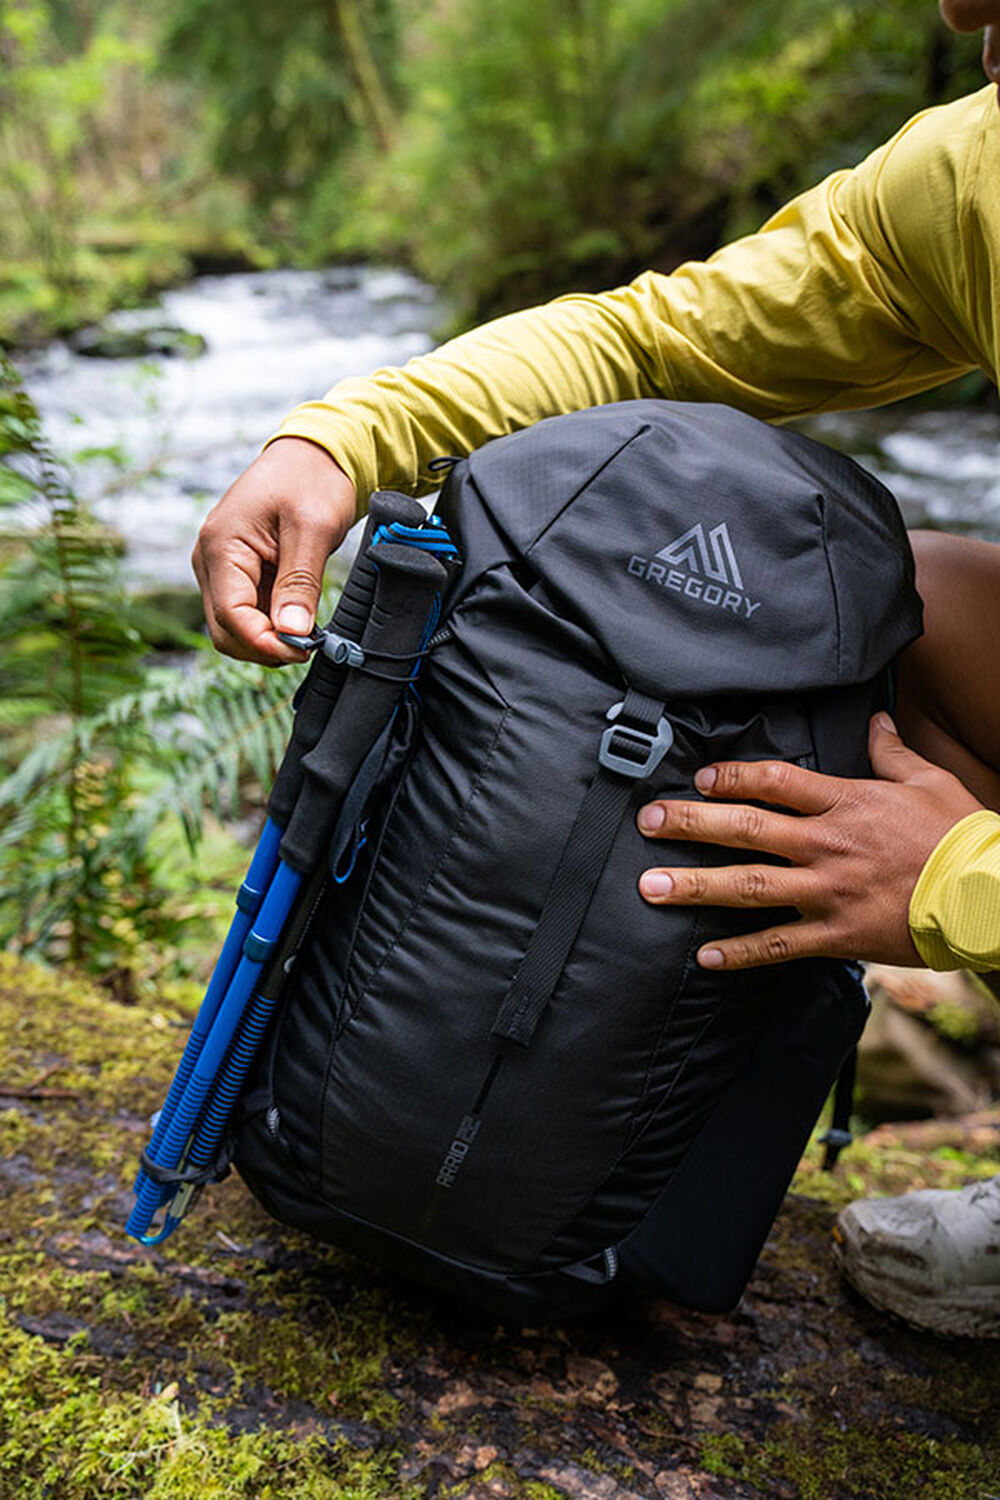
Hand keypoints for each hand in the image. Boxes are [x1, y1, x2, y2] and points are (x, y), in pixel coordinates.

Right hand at [191, 436, 356, 663]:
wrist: (313, 455)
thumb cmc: (311, 479)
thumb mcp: (313, 527)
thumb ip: (299, 582)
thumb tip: (292, 632)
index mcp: (221, 545)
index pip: (231, 615)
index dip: (265, 642)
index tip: (303, 649)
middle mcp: (210, 560)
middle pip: (225, 630)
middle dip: (265, 647)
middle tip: (309, 646)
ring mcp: (220, 568)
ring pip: (234, 628)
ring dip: (268, 640)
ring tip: (307, 632)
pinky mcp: (237, 574)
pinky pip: (247, 613)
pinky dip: (271, 626)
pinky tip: (299, 621)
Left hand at [636, 713, 982, 969]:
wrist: (988, 896)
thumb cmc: (960, 837)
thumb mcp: (929, 781)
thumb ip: (892, 752)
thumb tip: (876, 720)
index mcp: (847, 802)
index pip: (777, 781)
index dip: (733, 776)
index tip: (699, 777)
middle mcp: (827, 844)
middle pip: (747, 828)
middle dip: (691, 824)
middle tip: (647, 822)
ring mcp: (828, 892)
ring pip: (750, 886)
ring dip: (696, 885)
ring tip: (651, 887)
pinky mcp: (837, 935)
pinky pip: (779, 945)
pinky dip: (740, 953)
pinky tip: (704, 956)